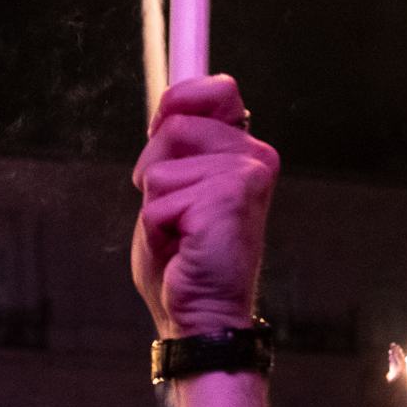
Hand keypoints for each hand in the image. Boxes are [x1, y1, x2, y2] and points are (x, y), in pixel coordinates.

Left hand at [132, 76, 277, 337]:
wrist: (200, 315)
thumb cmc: (184, 261)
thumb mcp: (170, 192)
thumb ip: (172, 150)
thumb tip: (169, 107)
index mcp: (242, 151)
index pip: (216, 90)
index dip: (179, 102)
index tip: (164, 125)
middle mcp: (254, 155)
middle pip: (173, 126)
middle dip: (153, 171)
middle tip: (174, 213)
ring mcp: (246, 174)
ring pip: (160, 166)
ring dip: (155, 206)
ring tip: (181, 233)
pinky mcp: (230, 197)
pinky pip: (158, 201)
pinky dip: (156, 229)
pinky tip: (184, 247)